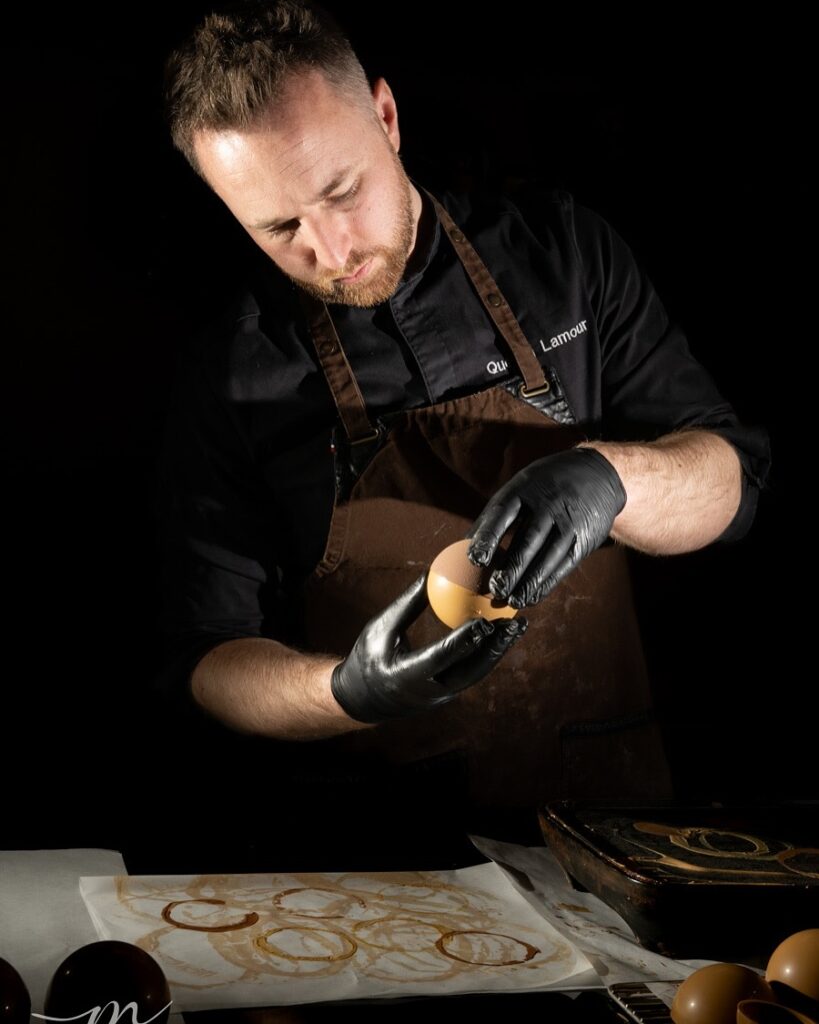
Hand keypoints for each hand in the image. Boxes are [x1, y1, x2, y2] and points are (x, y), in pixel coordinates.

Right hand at [331, 575, 526, 722]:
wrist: (364, 698)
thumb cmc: (369, 655)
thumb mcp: (381, 628)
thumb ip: (407, 605)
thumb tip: (431, 573)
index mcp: (405, 677)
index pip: (440, 658)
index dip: (464, 641)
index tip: (485, 620)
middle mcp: (428, 692)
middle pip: (469, 672)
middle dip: (495, 649)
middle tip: (514, 624)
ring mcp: (441, 697)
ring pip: (476, 675)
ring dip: (498, 651)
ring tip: (517, 626)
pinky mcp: (448, 694)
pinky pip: (471, 672)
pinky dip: (487, 653)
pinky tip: (501, 632)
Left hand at [467, 447, 625, 608]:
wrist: (596, 474)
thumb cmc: (543, 487)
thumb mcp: (521, 487)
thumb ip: (495, 516)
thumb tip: (463, 546)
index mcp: (525, 489)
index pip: (502, 514)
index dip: (488, 536)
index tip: (474, 559)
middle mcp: (548, 504)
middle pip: (528, 541)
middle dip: (511, 568)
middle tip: (495, 589)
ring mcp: (568, 522)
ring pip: (548, 557)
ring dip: (529, 582)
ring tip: (512, 601)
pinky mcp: (584, 539)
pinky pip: (564, 565)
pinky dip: (547, 583)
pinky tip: (532, 597)